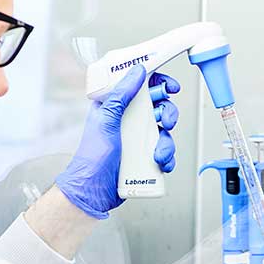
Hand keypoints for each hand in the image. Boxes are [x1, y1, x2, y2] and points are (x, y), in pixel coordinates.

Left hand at [56, 65, 179, 218]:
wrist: (94, 191)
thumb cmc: (92, 158)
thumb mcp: (106, 120)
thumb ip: (121, 94)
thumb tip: (137, 71)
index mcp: (117, 107)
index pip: (141, 87)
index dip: (159, 83)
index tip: (170, 86)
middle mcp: (129, 121)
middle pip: (159, 108)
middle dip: (167, 114)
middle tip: (164, 121)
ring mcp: (138, 140)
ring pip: (164, 132)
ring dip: (166, 142)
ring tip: (157, 153)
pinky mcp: (145, 157)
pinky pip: (165, 153)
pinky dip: (166, 158)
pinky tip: (158, 163)